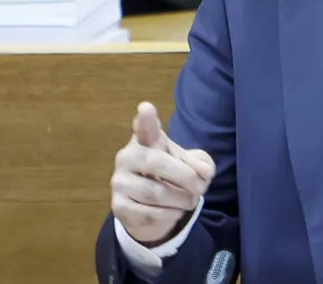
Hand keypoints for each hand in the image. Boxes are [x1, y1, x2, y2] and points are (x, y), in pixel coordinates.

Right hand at [110, 102, 215, 246]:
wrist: (151, 210)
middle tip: (200, 187)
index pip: (144, 126)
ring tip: (189, 201)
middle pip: (157, 162)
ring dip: (180, 200)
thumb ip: (200, 164)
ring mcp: (120, 182)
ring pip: (156, 192)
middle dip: (184, 176)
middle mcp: (127, 157)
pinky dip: (170, 215)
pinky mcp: (119, 207)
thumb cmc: (171, 177)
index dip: (146, 118)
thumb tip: (203, 173)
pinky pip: (150, 213)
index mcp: (146, 140)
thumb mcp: (190, 166)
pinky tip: (172, 211)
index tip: (146, 108)